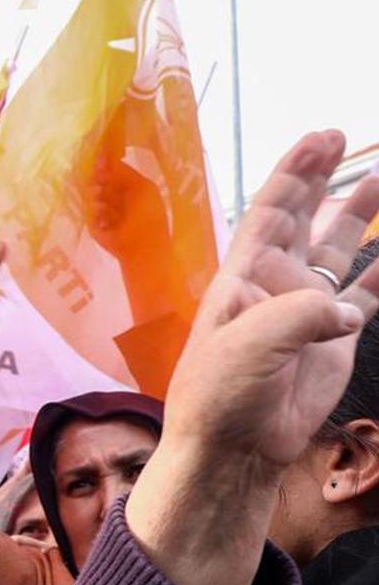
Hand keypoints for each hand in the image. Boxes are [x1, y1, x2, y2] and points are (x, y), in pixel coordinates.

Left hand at [127, 131, 378, 584]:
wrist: (233, 446)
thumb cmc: (221, 392)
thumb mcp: (250, 344)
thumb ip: (300, 315)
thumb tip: (347, 308)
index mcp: (244, 276)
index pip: (271, 211)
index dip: (294, 172)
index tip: (321, 137)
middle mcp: (275, 285)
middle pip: (304, 219)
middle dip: (323, 179)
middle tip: (344, 138)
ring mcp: (306, 311)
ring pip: (338, 252)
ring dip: (359, 218)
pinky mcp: (333, 341)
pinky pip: (365, 299)